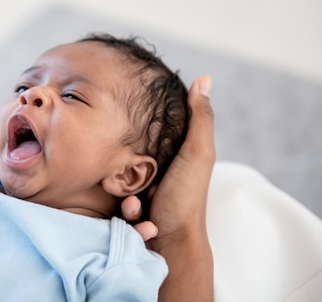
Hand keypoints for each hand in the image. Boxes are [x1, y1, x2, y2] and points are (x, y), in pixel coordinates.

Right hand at [122, 75, 214, 244]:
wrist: (172, 244)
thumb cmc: (186, 196)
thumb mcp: (197, 153)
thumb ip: (200, 118)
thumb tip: (204, 77)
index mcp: (173, 153)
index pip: (152, 129)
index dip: (140, 124)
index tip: (126, 121)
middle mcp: (156, 170)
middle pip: (130, 153)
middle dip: (126, 166)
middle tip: (135, 174)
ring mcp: (142, 191)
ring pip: (118, 180)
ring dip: (126, 193)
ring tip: (138, 204)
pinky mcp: (130, 209)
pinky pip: (117, 201)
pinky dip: (127, 210)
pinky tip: (137, 216)